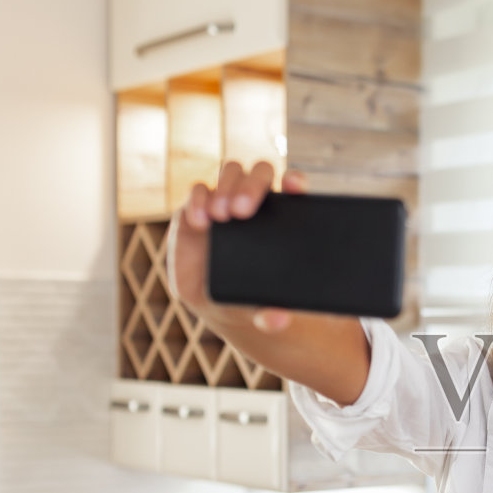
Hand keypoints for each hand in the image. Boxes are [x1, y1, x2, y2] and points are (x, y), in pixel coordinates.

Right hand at [166, 161, 310, 333]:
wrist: (224, 306)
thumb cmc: (256, 300)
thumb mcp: (267, 310)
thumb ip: (274, 316)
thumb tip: (277, 320)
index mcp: (284, 218)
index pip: (294, 187)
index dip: (295, 181)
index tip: (294, 187)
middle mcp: (256, 203)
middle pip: (260, 173)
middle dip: (252, 185)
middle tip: (242, 211)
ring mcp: (226, 202)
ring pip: (230, 172)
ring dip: (226, 187)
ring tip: (221, 216)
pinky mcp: (197, 210)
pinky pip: (197, 192)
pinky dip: (197, 200)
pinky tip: (200, 220)